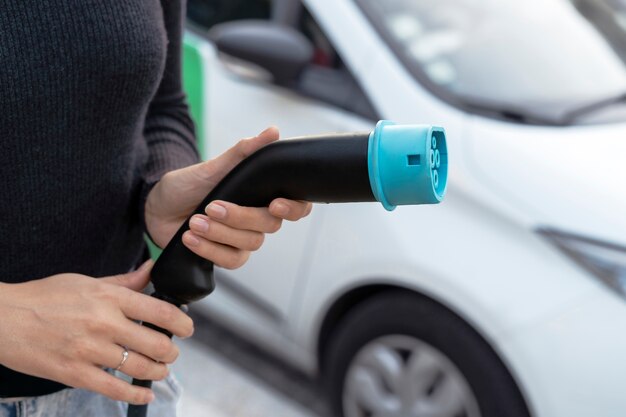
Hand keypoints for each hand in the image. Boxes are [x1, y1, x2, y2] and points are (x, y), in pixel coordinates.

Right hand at [0, 261, 192, 403]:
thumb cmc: (45, 296)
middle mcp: (104, 323)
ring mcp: (89, 350)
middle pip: (157, 343)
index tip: (188, 328)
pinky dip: (136, 395)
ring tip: (160, 370)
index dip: (182, 322)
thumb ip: (124, 281)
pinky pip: (115, 389)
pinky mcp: (74, 373)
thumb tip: (152, 269)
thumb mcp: (87, 281)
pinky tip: (145, 394)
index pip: (160, 310)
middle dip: (171, 351)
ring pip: (140, 368)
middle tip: (171, 352)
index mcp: (109, 297)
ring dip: (158, 372)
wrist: (3, 318)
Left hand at [145, 127, 312, 268]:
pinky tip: (191, 238)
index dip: (294, 208)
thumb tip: (273, 132)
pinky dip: (209, 250)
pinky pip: (231, 260)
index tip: (274, 204)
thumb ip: (244, 152)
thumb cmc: (187, 185)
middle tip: (211, 206)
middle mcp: (258, 218)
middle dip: (240, 217)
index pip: (297, 206)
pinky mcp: (226, 255)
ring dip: (219, 233)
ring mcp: (243, 239)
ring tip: (194, 222)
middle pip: (270, 225)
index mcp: (262, 195)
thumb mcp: (212, 166)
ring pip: (250, 244)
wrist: (158, 209)